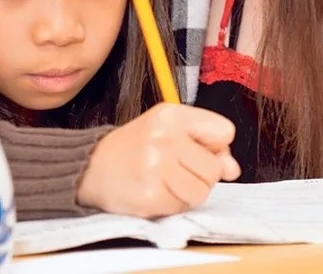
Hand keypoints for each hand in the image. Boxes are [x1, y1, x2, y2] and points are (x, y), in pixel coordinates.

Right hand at [76, 103, 240, 217]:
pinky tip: (155, 191)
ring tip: (166, 181)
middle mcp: (164, 137)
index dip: (216, 146)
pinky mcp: (149, 195)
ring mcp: (155, 167)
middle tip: (177, 169)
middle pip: (214, 168)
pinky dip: (172, 204)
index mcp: (172, 115)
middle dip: (202, 175)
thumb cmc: (136, 147)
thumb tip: (232, 169)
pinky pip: (181, 207)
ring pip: (202, 191)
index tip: (199, 149)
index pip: (224, 131)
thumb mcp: (170, 130)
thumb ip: (207, 144)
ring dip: (188, 192)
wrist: (90, 166)